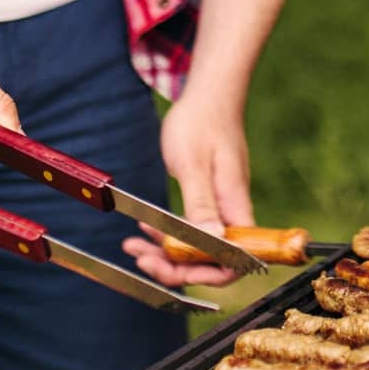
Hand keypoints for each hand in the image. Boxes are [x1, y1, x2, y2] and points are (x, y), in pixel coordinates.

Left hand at [121, 88, 253, 286]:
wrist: (209, 95)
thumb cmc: (202, 123)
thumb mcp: (194, 165)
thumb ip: (202, 206)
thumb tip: (213, 242)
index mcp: (234, 208)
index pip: (234, 261)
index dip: (205, 274)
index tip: (173, 269)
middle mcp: (232, 213)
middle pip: (212, 261)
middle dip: (176, 268)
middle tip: (141, 258)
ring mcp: (221, 207)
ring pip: (198, 246)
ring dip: (166, 252)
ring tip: (134, 247)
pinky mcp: (209, 199)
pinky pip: (191, 228)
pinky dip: (168, 233)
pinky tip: (146, 228)